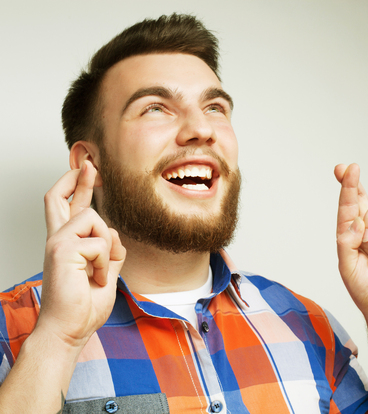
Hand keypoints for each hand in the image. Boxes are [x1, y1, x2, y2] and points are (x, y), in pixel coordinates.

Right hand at [36, 161, 125, 348]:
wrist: (70, 329)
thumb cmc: (84, 305)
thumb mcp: (105, 272)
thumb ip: (109, 252)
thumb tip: (114, 235)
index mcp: (68, 244)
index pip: (67, 208)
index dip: (76, 187)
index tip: (88, 172)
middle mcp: (58, 239)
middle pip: (59, 197)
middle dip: (77, 178)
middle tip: (91, 164)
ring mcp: (58, 242)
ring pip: (94, 218)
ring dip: (107, 246)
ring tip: (98, 272)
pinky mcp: (63, 249)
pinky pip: (100, 241)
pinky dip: (105, 262)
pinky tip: (95, 278)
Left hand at [335, 164, 367, 321]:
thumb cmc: (363, 287)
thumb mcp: (346, 266)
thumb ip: (347, 242)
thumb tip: (356, 222)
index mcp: (349, 234)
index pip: (346, 207)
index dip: (345, 188)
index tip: (342, 169)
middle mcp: (365, 230)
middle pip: (360, 199)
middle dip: (353, 183)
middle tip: (349, 168)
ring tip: (367, 245)